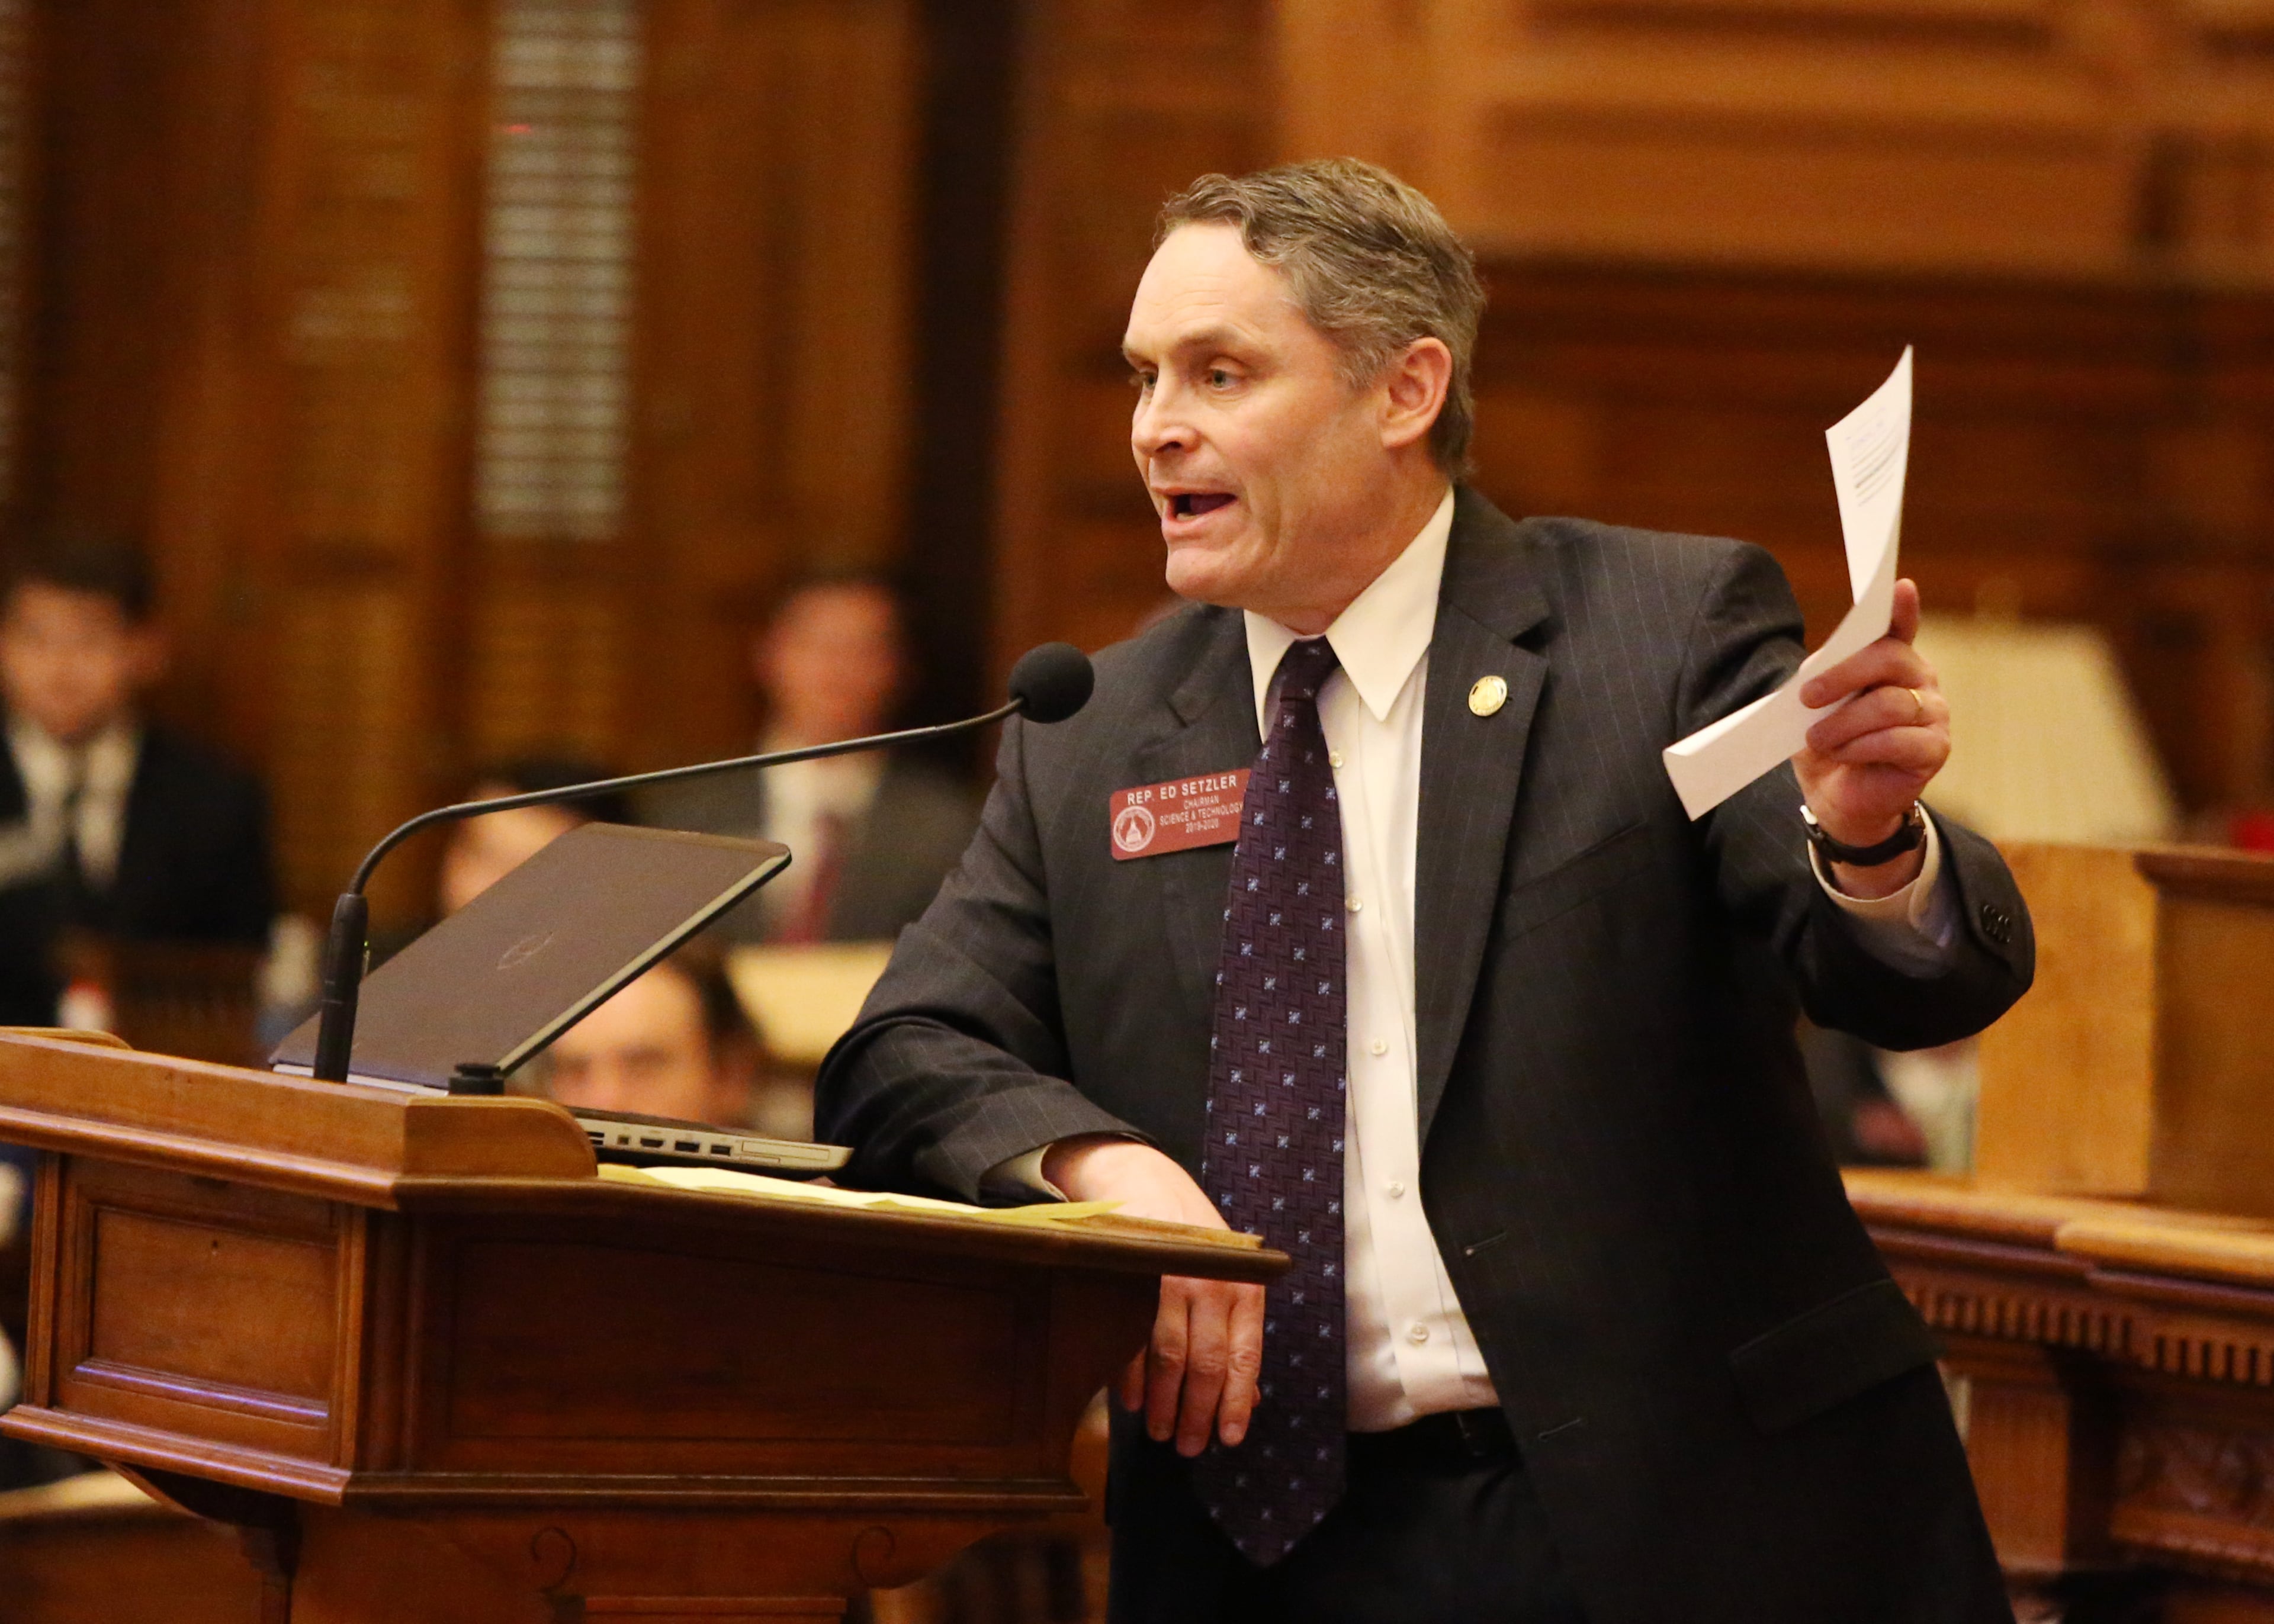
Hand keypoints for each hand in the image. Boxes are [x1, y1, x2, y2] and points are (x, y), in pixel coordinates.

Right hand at [1043, 1136, 1263, 1456]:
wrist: (1142, 1179)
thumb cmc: (1192, 1238)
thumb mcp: (1228, 1276)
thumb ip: (1238, 1335)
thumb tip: (1247, 1399)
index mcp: (1242, 1286)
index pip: (1244, 1357)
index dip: (1235, 1403)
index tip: (1229, 1438)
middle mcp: (1209, 1284)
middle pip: (1205, 1365)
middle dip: (1197, 1414)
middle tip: (1189, 1447)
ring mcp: (1168, 1281)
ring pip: (1168, 1359)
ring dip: (1163, 1404)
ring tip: (1160, 1431)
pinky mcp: (1131, 1279)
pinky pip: (1131, 1340)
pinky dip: (1130, 1378)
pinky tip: (1131, 1401)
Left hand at [1794, 579, 1947, 898]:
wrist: (1838, 798)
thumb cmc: (1827, 745)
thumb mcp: (1813, 708)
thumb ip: (1823, 680)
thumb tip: (1819, 667)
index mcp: (1890, 661)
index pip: (1898, 628)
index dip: (1900, 608)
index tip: (1898, 587)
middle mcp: (1920, 679)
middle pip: (1888, 661)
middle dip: (1842, 676)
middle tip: (1806, 697)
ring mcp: (1934, 713)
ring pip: (1889, 705)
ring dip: (1844, 723)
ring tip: (1819, 739)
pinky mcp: (1936, 749)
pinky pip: (1900, 740)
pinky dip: (1863, 747)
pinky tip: (1844, 754)